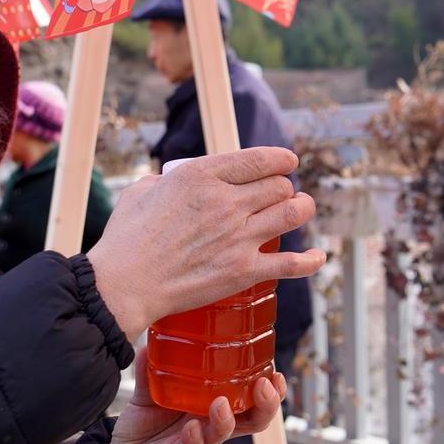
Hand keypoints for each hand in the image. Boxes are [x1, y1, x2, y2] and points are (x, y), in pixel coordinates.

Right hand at [87, 148, 324, 337]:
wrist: (124, 284)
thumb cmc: (126, 239)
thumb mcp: (142, 191)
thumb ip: (166, 180)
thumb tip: (174, 182)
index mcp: (201, 176)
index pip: (258, 159)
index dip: (280, 159)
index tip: (287, 162)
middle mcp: (225, 202)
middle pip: (278, 185)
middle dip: (285, 186)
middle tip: (283, 193)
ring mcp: (238, 237)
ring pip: (292, 213)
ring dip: (303, 208)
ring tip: (303, 208)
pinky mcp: (243, 271)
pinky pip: (291, 263)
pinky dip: (311, 260)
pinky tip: (319, 257)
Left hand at [102, 344, 285, 443]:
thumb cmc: (143, 430)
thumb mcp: (148, 396)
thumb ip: (151, 371)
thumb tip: (151, 342)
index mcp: (211, 410)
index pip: (251, 400)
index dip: (270, 390)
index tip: (275, 371)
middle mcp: (210, 429)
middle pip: (252, 421)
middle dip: (266, 405)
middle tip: (266, 385)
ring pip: (222, 436)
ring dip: (226, 420)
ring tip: (222, 404)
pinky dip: (193, 439)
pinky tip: (192, 428)